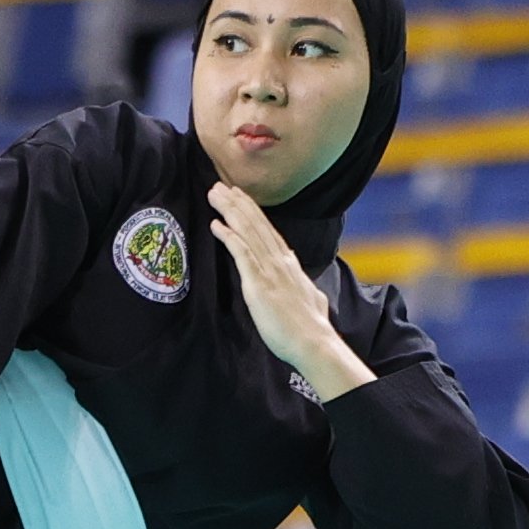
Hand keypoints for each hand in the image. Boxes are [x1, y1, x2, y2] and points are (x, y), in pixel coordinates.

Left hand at [203, 182, 371, 398]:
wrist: (313, 341)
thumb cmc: (310, 327)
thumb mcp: (312, 299)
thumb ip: (305, 289)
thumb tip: (307, 288)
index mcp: (290, 265)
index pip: (268, 231)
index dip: (253, 212)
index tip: (241, 197)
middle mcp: (280, 261)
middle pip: (256, 224)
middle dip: (237, 203)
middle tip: (221, 186)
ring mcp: (269, 270)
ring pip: (248, 232)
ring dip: (230, 211)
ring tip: (215, 195)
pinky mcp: (258, 283)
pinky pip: (241, 253)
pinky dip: (229, 236)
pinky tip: (217, 225)